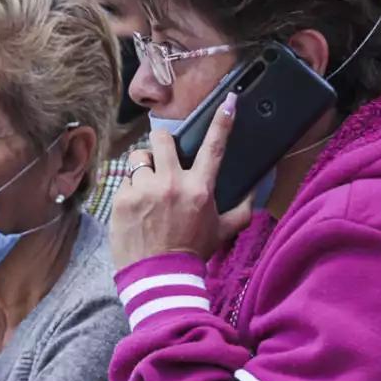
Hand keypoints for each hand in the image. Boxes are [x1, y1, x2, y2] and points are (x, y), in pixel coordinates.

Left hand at [110, 94, 252, 268]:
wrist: (159, 277)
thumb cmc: (192, 253)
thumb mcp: (223, 231)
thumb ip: (244, 208)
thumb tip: (258, 188)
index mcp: (199, 189)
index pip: (213, 147)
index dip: (222, 122)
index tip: (228, 102)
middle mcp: (171, 184)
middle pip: (162, 138)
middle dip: (162, 144)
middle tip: (163, 158)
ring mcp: (144, 190)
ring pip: (139, 158)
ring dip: (144, 169)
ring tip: (147, 188)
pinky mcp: (122, 199)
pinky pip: (125, 181)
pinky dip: (130, 191)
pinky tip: (136, 208)